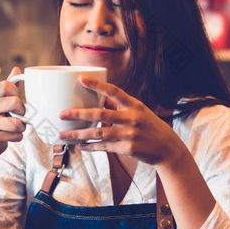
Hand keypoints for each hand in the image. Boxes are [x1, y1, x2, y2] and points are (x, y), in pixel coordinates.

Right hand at [0, 66, 26, 156]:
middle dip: (23, 110)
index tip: (18, 98)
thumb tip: (17, 69)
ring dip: (22, 127)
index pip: (5, 85)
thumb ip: (10, 86)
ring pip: (16, 123)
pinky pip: (15, 136)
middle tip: (22, 114)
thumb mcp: (2, 101)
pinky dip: (18, 137)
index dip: (16, 91)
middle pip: (14, 102)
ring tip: (18, 127)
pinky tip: (12, 136)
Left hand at [58, 77, 183, 165]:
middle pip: (100, 114)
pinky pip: (104, 147)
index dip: (97, 85)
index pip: (113, 91)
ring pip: (98, 133)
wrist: (168, 149)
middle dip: (78, 114)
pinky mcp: (127, 148)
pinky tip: (80, 146)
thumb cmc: (151, 127)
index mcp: (134, 105)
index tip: (81, 79)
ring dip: (78, 134)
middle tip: (61, 114)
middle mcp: (131, 118)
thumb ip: (120, 107)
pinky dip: (90, 146)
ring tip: (63, 136)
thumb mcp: (140, 112)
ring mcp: (129, 134)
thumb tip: (98, 99)